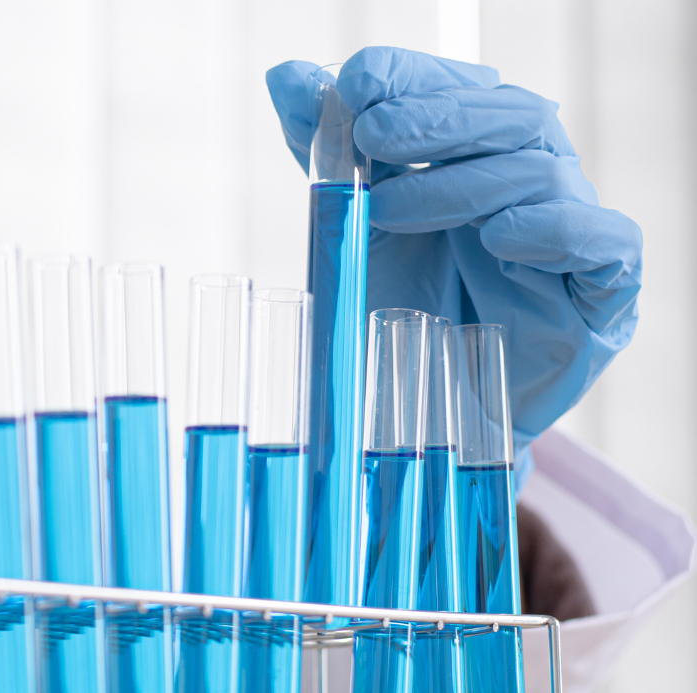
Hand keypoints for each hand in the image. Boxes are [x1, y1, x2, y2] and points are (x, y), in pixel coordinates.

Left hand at [266, 48, 641, 481]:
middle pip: (513, 118)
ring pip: (545, 174)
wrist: (431, 419)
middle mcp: (534, 190)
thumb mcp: (354, 233)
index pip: (465, 94)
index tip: (353, 85)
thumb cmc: (401, 322)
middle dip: (436, 119)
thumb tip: (283, 76)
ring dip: (464, 180)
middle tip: (370, 133)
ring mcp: (571, 243)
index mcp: (482, 165)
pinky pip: (606, 246)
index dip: (415, 78)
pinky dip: (557, 229)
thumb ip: (327, 158)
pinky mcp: (601, 300)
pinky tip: (500, 235)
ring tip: (390, 206)